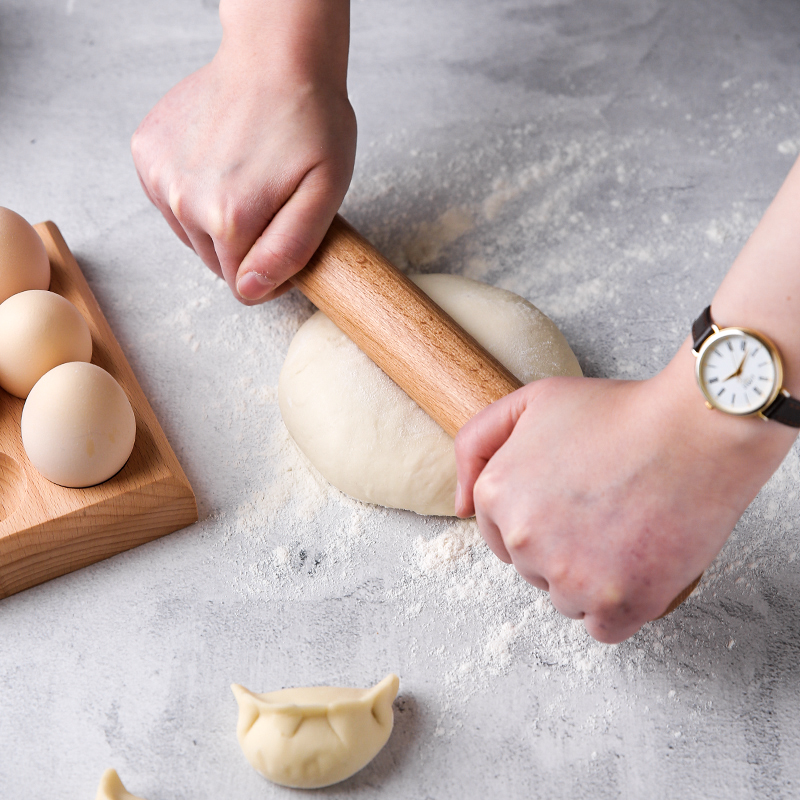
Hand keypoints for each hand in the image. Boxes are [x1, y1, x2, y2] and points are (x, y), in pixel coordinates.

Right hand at [131, 36, 355, 303]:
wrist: (276, 57)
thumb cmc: (310, 121)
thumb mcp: (324, 194)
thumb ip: (288, 251)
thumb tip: (250, 290)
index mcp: (229, 218)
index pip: (243, 286)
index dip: (271, 272)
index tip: (287, 237)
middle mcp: (185, 202)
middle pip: (216, 262)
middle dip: (246, 244)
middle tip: (273, 200)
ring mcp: (160, 176)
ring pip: (192, 235)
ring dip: (219, 220)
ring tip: (248, 178)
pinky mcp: (147, 155)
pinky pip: (172, 203)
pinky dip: (195, 194)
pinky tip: (220, 164)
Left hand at [454, 344, 796, 642]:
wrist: (694, 431)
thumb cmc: (617, 412)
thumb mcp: (531, 401)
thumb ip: (477, 444)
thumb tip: (460, 507)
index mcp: (497, 495)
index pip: (502, 534)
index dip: (541, 517)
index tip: (574, 499)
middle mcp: (523, 540)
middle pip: (533, 568)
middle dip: (563, 547)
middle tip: (606, 508)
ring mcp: (569, 578)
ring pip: (566, 599)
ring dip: (592, 578)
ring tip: (627, 532)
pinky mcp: (617, 606)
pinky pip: (602, 628)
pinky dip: (619, 606)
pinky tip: (637, 568)